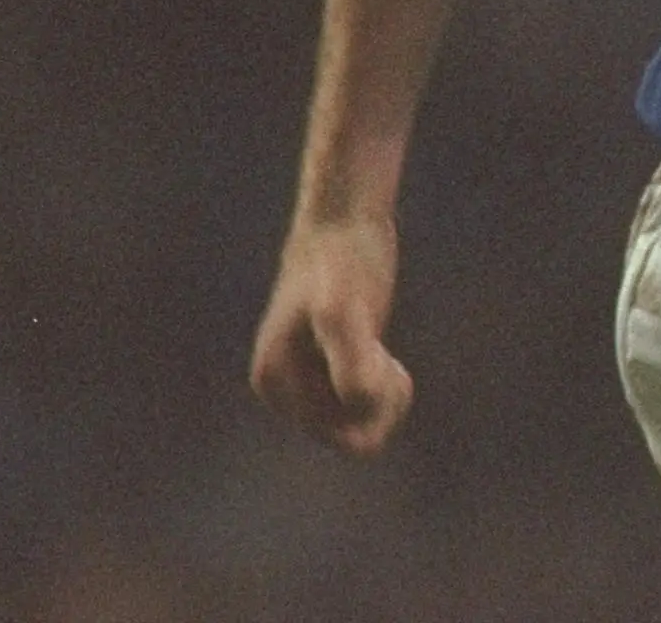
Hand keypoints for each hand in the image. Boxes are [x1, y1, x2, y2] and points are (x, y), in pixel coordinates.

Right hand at [248, 214, 414, 455]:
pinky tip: (382, 353)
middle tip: (382, 353)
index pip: (343, 437)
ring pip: (360, 421)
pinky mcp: (328, 367)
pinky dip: (383, 386)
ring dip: (383, 394)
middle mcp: (284, 390)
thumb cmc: (343, 263)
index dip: (374, 405)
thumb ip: (350, 357)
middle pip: (352, 436)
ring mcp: (306, 380)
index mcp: (276, 385)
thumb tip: (360, 404)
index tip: (377, 357)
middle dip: (379, 402)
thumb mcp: (347, 310)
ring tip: (380, 350)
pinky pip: (362, 405)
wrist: (344, 222)